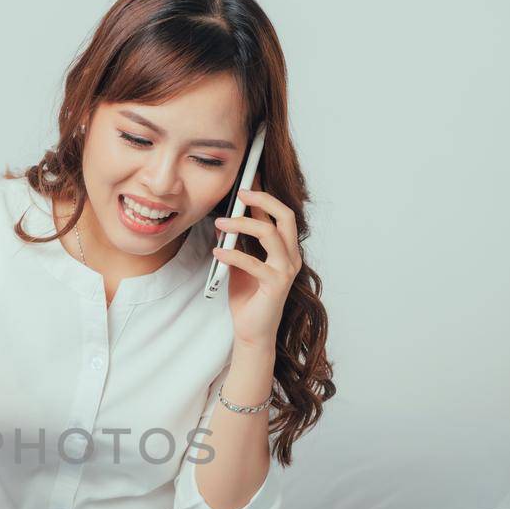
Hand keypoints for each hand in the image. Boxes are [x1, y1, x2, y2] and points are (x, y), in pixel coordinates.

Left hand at [211, 187, 302, 350]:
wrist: (252, 331)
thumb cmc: (248, 298)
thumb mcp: (241, 262)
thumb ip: (240, 242)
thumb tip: (227, 219)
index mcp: (286, 248)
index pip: (279, 214)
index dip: (266, 194)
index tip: (250, 178)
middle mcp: (291, 256)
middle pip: (285, 216)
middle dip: (263, 199)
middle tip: (240, 192)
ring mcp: (286, 270)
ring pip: (270, 234)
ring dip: (243, 224)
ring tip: (220, 223)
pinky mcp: (276, 285)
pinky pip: (254, 263)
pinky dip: (233, 254)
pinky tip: (218, 250)